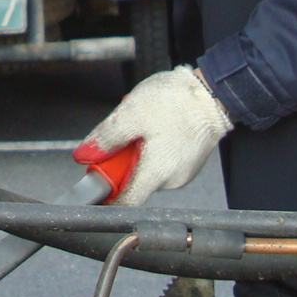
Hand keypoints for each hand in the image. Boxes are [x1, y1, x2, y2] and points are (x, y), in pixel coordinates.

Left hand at [73, 67, 232, 206]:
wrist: (211, 93)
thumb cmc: (177, 101)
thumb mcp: (130, 114)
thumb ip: (106, 138)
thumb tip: (85, 154)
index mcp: (156, 174)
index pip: (125, 203)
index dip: (106, 195)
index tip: (96, 181)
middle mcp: (172, 180)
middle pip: (134, 182)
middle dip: (122, 160)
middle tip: (125, 135)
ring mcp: (182, 173)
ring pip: (147, 169)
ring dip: (138, 151)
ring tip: (145, 126)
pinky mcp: (188, 163)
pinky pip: (162, 161)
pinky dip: (154, 148)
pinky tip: (158, 128)